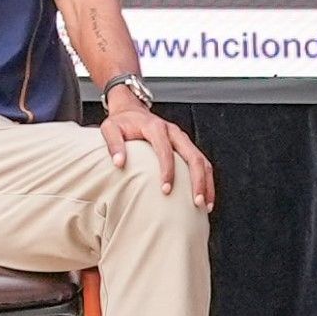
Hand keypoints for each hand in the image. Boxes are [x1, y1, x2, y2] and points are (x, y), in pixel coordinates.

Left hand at [98, 105, 214, 210]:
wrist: (131, 110)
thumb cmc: (121, 122)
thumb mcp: (110, 128)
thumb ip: (114, 144)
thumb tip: (119, 163)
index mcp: (155, 127)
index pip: (165, 150)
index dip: (168, 171)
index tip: (166, 190)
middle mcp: (173, 132)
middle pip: (193, 156)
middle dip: (197, 180)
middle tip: (196, 202)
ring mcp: (182, 138)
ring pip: (202, 160)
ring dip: (206, 183)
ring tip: (205, 206)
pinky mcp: (185, 145)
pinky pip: (201, 162)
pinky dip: (206, 180)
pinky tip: (205, 196)